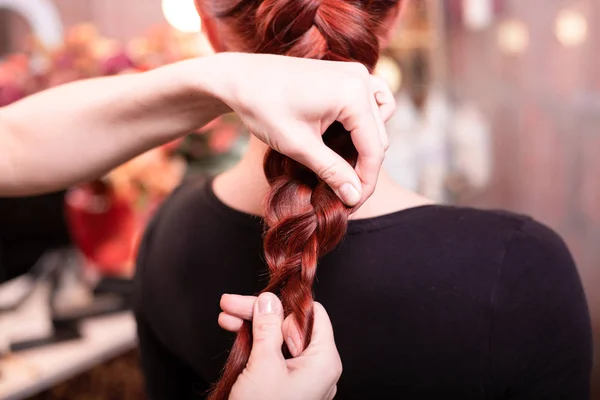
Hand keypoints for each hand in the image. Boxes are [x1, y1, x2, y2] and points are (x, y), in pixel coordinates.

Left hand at [216, 53, 395, 206]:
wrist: (240, 78)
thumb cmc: (264, 108)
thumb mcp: (299, 146)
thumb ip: (332, 172)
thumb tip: (355, 197)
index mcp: (353, 94)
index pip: (374, 149)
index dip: (365, 182)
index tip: (352, 204)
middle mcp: (361, 78)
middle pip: (378, 137)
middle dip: (363, 168)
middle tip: (343, 193)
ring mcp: (356, 73)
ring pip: (379, 120)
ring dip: (367, 145)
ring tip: (344, 166)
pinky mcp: (347, 74)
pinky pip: (372, 101)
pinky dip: (366, 121)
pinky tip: (349, 136)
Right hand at [218, 293, 341, 399]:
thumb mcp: (263, 364)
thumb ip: (267, 327)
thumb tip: (269, 300)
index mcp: (324, 361)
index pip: (314, 317)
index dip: (288, 302)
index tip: (264, 293)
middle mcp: (316, 368)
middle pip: (290, 327)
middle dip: (259, 313)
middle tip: (231, 302)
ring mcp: (300, 379)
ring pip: (277, 341)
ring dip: (252, 326)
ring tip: (226, 315)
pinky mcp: (284, 386)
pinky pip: (272, 357)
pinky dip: (253, 344)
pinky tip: (233, 332)